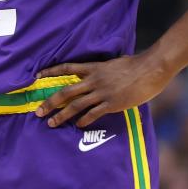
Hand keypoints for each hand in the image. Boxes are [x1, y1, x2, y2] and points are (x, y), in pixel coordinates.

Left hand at [34, 52, 171, 127]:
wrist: (150, 69)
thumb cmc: (136, 64)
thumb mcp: (114, 63)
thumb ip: (103, 69)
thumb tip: (100, 71)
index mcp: (94, 67)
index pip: (67, 68)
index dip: (51, 71)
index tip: (37, 75)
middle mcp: (94, 80)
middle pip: (66, 92)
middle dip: (50, 103)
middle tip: (38, 112)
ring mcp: (102, 92)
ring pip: (76, 105)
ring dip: (62, 115)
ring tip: (51, 123)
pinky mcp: (112, 103)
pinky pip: (93, 114)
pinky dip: (83, 120)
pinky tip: (77, 126)